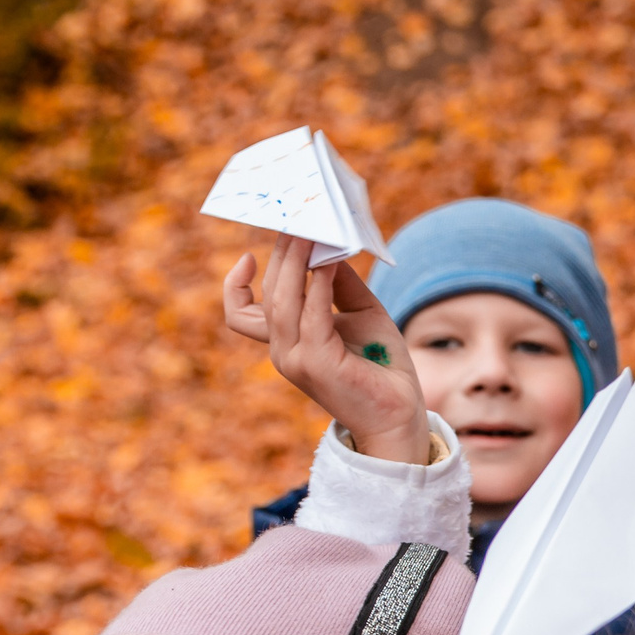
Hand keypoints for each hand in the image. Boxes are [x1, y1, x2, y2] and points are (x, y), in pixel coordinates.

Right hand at [223, 235, 432, 464]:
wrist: (399, 414)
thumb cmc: (381, 367)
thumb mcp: (359, 314)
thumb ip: (340, 283)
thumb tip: (329, 248)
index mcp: (285, 342)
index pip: (240, 314)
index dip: (235, 285)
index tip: (248, 256)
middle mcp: (283, 351)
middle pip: (268, 294)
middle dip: (282, 254)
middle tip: (299, 220)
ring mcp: (297, 360)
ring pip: (281, 301)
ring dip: (295, 263)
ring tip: (312, 233)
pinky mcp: (318, 363)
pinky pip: (312, 315)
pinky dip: (318, 285)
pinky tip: (329, 262)